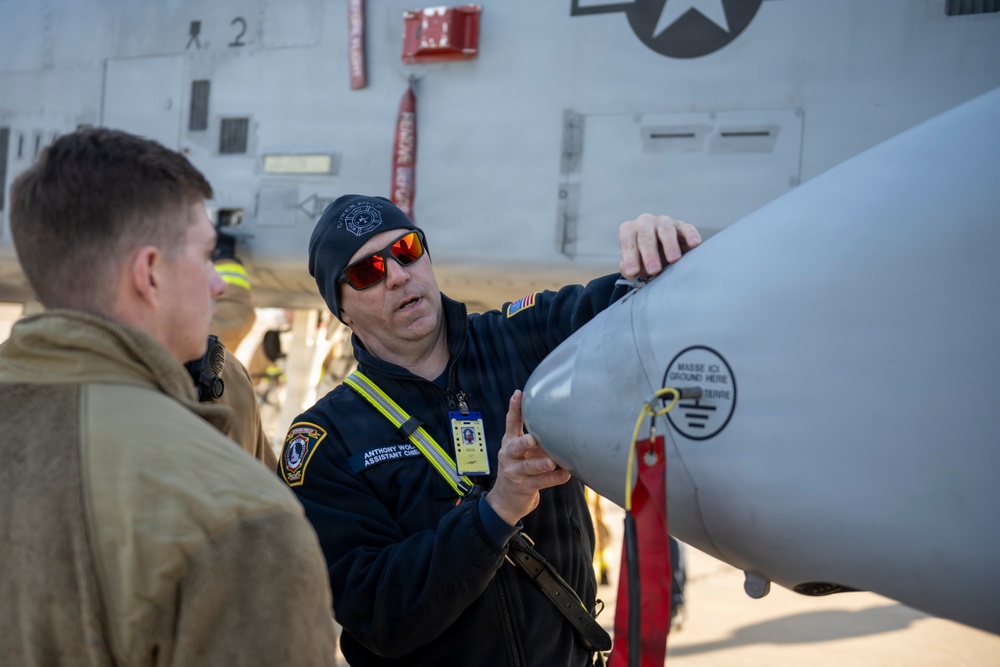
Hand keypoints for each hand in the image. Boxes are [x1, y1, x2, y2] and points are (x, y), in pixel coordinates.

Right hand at [485, 390, 570, 525]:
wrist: (506, 500)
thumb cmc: (519, 469)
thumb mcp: (522, 452)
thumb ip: (535, 439)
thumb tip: (559, 423)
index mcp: (509, 442)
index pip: (510, 423)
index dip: (514, 409)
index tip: (519, 394)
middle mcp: (509, 456)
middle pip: (515, 447)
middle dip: (524, 442)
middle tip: (533, 439)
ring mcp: (515, 473)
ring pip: (528, 467)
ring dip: (540, 464)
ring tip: (551, 462)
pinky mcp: (523, 487)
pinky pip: (540, 482)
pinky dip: (553, 479)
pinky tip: (565, 475)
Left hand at [618, 213, 701, 279]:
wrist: (660, 250)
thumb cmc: (643, 258)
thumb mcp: (634, 262)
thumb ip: (629, 266)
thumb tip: (628, 271)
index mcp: (629, 230)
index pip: (628, 243)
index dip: (630, 258)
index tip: (633, 272)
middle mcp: (645, 222)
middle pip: (646, 237)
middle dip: (650, 254)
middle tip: (653, 270)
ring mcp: (664, 222)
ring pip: (666, 231)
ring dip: (670, 246)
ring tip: (673, 260)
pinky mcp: (682, 225)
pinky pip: (687, 228)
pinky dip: (691, 235)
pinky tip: (694, 244)